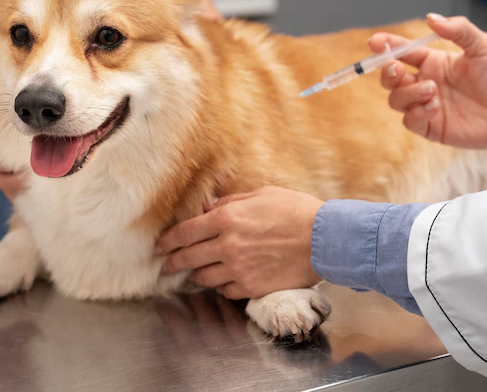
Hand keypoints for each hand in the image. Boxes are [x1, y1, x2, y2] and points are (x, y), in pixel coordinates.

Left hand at [156, 186, 322, 299]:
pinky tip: (223, 282)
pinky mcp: (253, 288)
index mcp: (226, 219)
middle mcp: (227, 246)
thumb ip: (229, 203)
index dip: (168, 241)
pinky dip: (221, 287)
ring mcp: (239, 269)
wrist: (326, 239)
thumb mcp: (261, 195)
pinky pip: (226, 291)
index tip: (160, 246)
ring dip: (196, 275)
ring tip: (194, 274)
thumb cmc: (296, 211)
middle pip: (188, 257)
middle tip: (166, 266)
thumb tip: (208, 208)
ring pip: (204, 278)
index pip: (185, 233)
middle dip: (172, 262)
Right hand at [369, 13, 486, 148]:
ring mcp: (424, 105)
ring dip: (408, 93)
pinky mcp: (429, 126)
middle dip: (388, 72)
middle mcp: (423, 83)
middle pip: (390, 78)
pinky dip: (417, 112)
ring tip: (432, 90)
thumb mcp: (483, 46)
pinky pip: (409, 120)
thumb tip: (432, 18)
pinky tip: (435, 106)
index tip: (375, 42)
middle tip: (397, 68)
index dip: (386, 46)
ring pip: (396, 99)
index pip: (401, 52)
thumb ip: (458, 30)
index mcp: (431, 62)